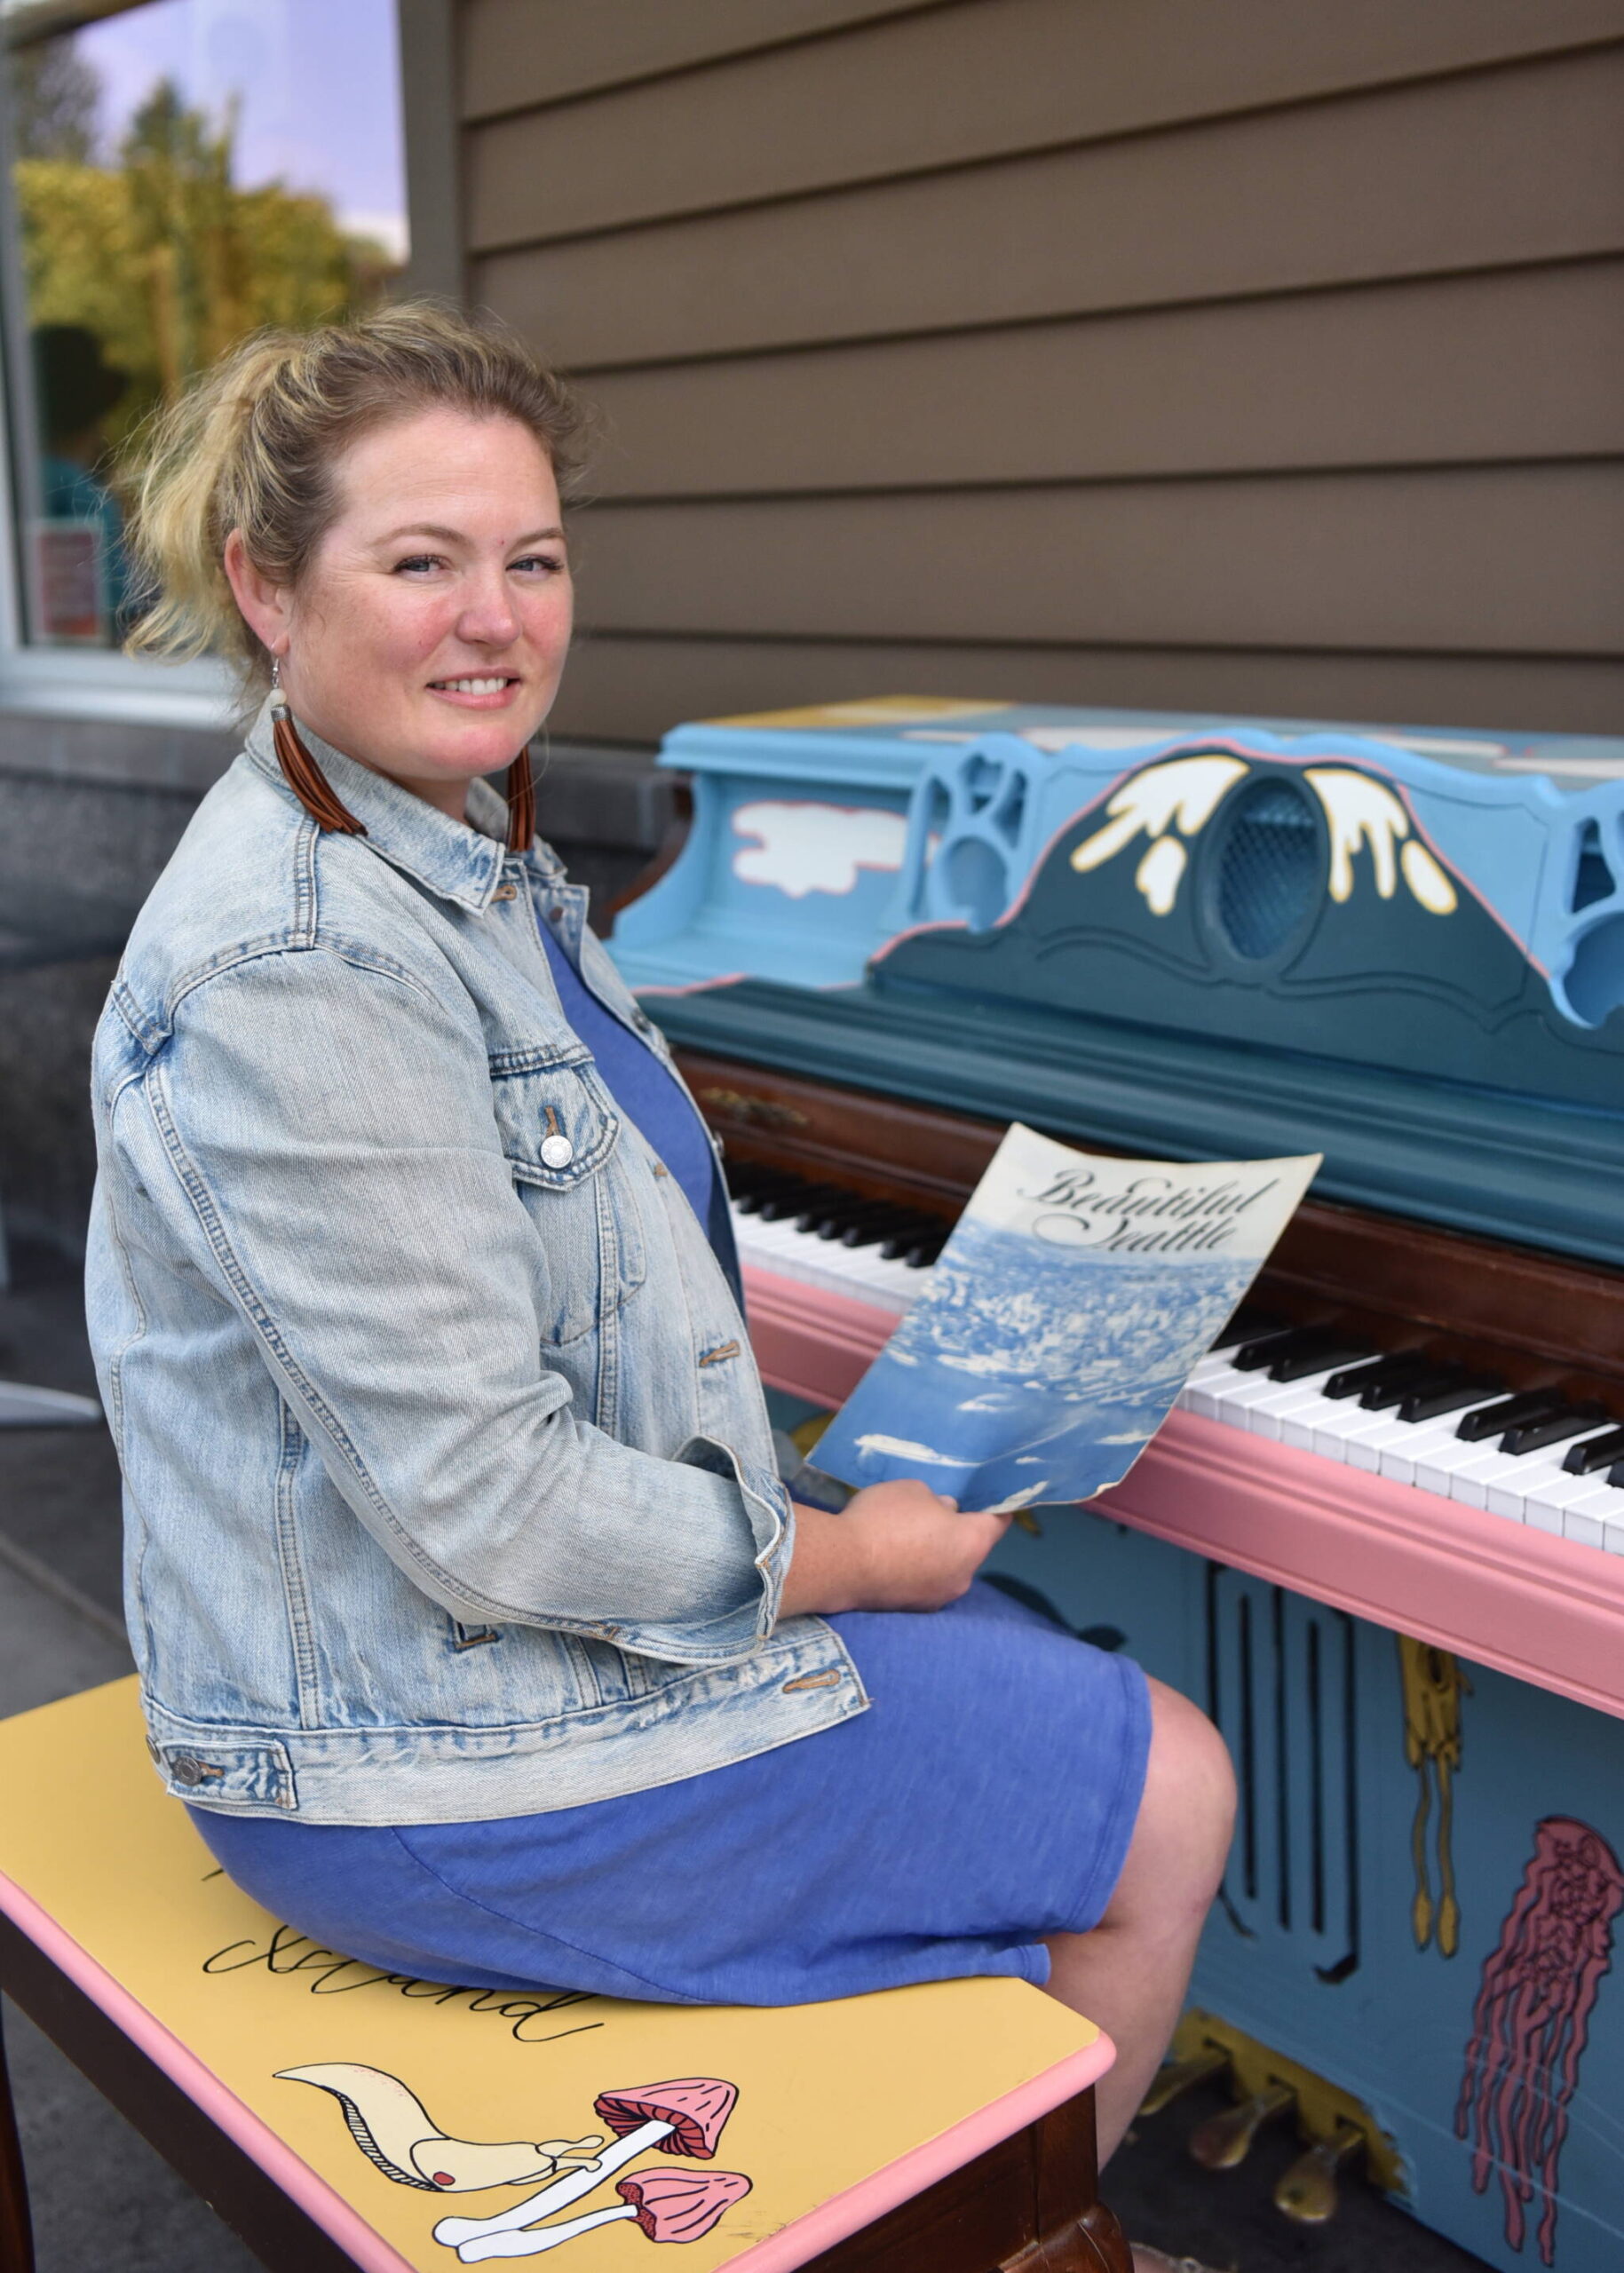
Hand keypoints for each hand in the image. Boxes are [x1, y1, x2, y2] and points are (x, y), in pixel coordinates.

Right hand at [776, 1478, 1011, 1618]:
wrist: (840, 1564)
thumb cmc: (884, 1519)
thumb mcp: (914, 1489)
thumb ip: (937, 1501)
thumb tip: (943, 1515)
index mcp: (972, 1543)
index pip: (999, 1522)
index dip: (995, 1506)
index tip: (987, 1497)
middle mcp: (964, 1576)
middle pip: (970, 1547)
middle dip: (956, 1531)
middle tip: (930, 1513)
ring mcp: (939, 1598)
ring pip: (947, 1567)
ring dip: (935, 1553)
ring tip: (904, 1537)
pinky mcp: (915, 1609)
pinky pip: (924, 1582)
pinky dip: (916, 1570)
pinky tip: (890, 1557)